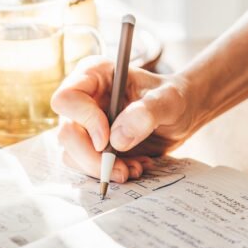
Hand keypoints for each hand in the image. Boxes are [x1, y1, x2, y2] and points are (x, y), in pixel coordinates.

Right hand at [51, 55, 193, 181]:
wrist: (181, 115)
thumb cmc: (174, 98)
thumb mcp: (169, 101)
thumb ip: (147, 113)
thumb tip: (117, 139)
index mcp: (94, 74)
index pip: (67, 99)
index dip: (85, 122)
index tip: (108, 140)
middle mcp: (83, 98)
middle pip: (66, 133)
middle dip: (93, 158)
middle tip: (123, 171)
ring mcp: (84, 123)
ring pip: (71, 154)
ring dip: (103, 168)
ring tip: (136, 168)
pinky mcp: (90, 144)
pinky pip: (86, 165)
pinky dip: (109, 172)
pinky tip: (134, 166)